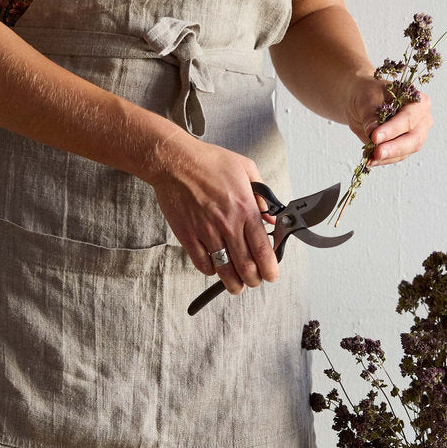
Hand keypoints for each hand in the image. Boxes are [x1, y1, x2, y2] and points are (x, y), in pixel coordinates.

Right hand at [146, 133, 279, 295]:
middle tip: (255, 281)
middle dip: (253, 279)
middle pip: (246, 266)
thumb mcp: (246, 169)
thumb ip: (262, 195)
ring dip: (233, 283)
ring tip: (237, 286)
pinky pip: (202, 263)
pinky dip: (211, 270)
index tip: (271, 274)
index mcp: (245, 209)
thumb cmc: (209, 161)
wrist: (175, 161)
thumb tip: (272, 217)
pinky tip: (215, 268)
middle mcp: (227, 224)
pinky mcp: (188, 236)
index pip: (263, 249)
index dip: (270, 268)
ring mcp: (206, 232)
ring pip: (224, 269)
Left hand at [346, 75, 433, 165]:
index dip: (393, 129)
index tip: (375, 137)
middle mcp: (422, 120)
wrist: (363, 103)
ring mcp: (415, 135)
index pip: (409, 118)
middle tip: (376, 153)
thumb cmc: (370, 95)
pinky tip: (370, 160)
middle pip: (413, 139)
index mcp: (419, 102)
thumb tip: (372, 132)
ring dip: (386, 157)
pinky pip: (396, 157)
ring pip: (405, 151)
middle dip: (394, 148)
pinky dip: (382, 160)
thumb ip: (371, 116)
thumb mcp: (368, 99)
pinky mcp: (405, 148)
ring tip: (369, 158)